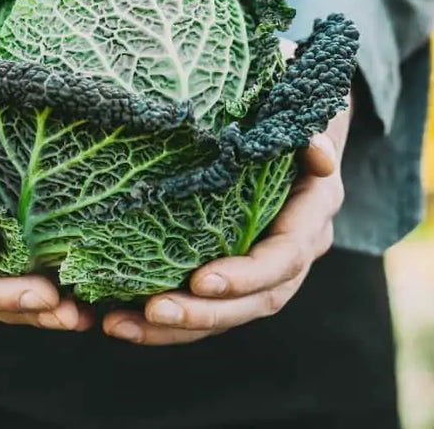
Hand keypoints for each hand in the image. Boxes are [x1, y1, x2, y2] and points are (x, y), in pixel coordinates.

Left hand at [103, 38, 350, 344]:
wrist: (287, 126)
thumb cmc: (282, 108)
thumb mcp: (297, 105)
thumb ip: (308, 126)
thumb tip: (316, 150)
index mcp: (311, 213)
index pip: (285, 257)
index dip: (247, 275)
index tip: (200, 280)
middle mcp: (293, 249)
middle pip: (256, 300)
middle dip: (205, 313)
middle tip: (154, 310)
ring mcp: (264, 269)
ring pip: (227, 314)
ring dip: (176, 328)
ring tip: (120, 325)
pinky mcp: (234, 276)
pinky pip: (206, 308)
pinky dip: (164, 322)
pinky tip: (117, 320)